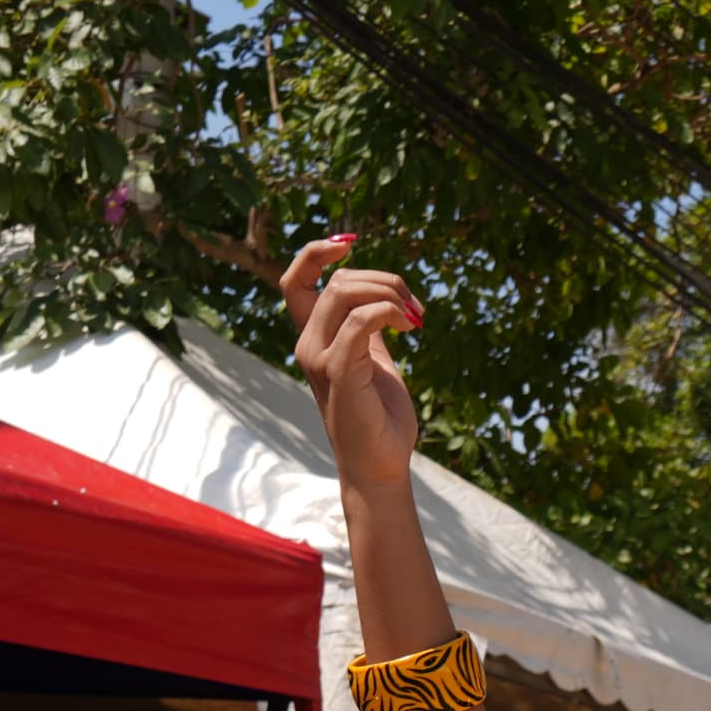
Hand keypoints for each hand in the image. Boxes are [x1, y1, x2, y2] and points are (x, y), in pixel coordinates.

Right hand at [284, 236, 423, 491]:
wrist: (381, 466)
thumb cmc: (380, 419)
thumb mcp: (375, 362)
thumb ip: (370, 330)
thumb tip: (382, 300)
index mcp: (315, 338)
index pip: (294, 280)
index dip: (316, 253)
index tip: (350, 244)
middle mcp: (309, 344)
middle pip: (335, 281)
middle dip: (383, 280)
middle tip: (416, 307)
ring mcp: (320, 359)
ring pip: (343, 294)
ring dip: (388, 293)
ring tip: (416, 318)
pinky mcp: (339, 374)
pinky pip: (358, 322)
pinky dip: (386, 312)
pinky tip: (409, 325)